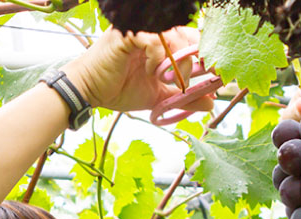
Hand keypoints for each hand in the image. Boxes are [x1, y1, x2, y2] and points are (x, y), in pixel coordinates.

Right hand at [63, 27, 215, 113]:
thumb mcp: (157, 97)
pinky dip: (157, 58)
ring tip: (168, 78)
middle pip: (186, 33)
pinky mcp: (127, 35)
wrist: (89, 92)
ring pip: (172, 36)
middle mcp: (151, 31)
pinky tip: (150, 72)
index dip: (203, 52)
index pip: (190, 37)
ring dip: (176, 60)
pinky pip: (153, 40)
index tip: (211, 73)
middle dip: (194, 58)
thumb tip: (210, 104)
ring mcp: (139, 31)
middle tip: (189, 80)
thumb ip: (182, 97)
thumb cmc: (118, 90)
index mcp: (160, 41)